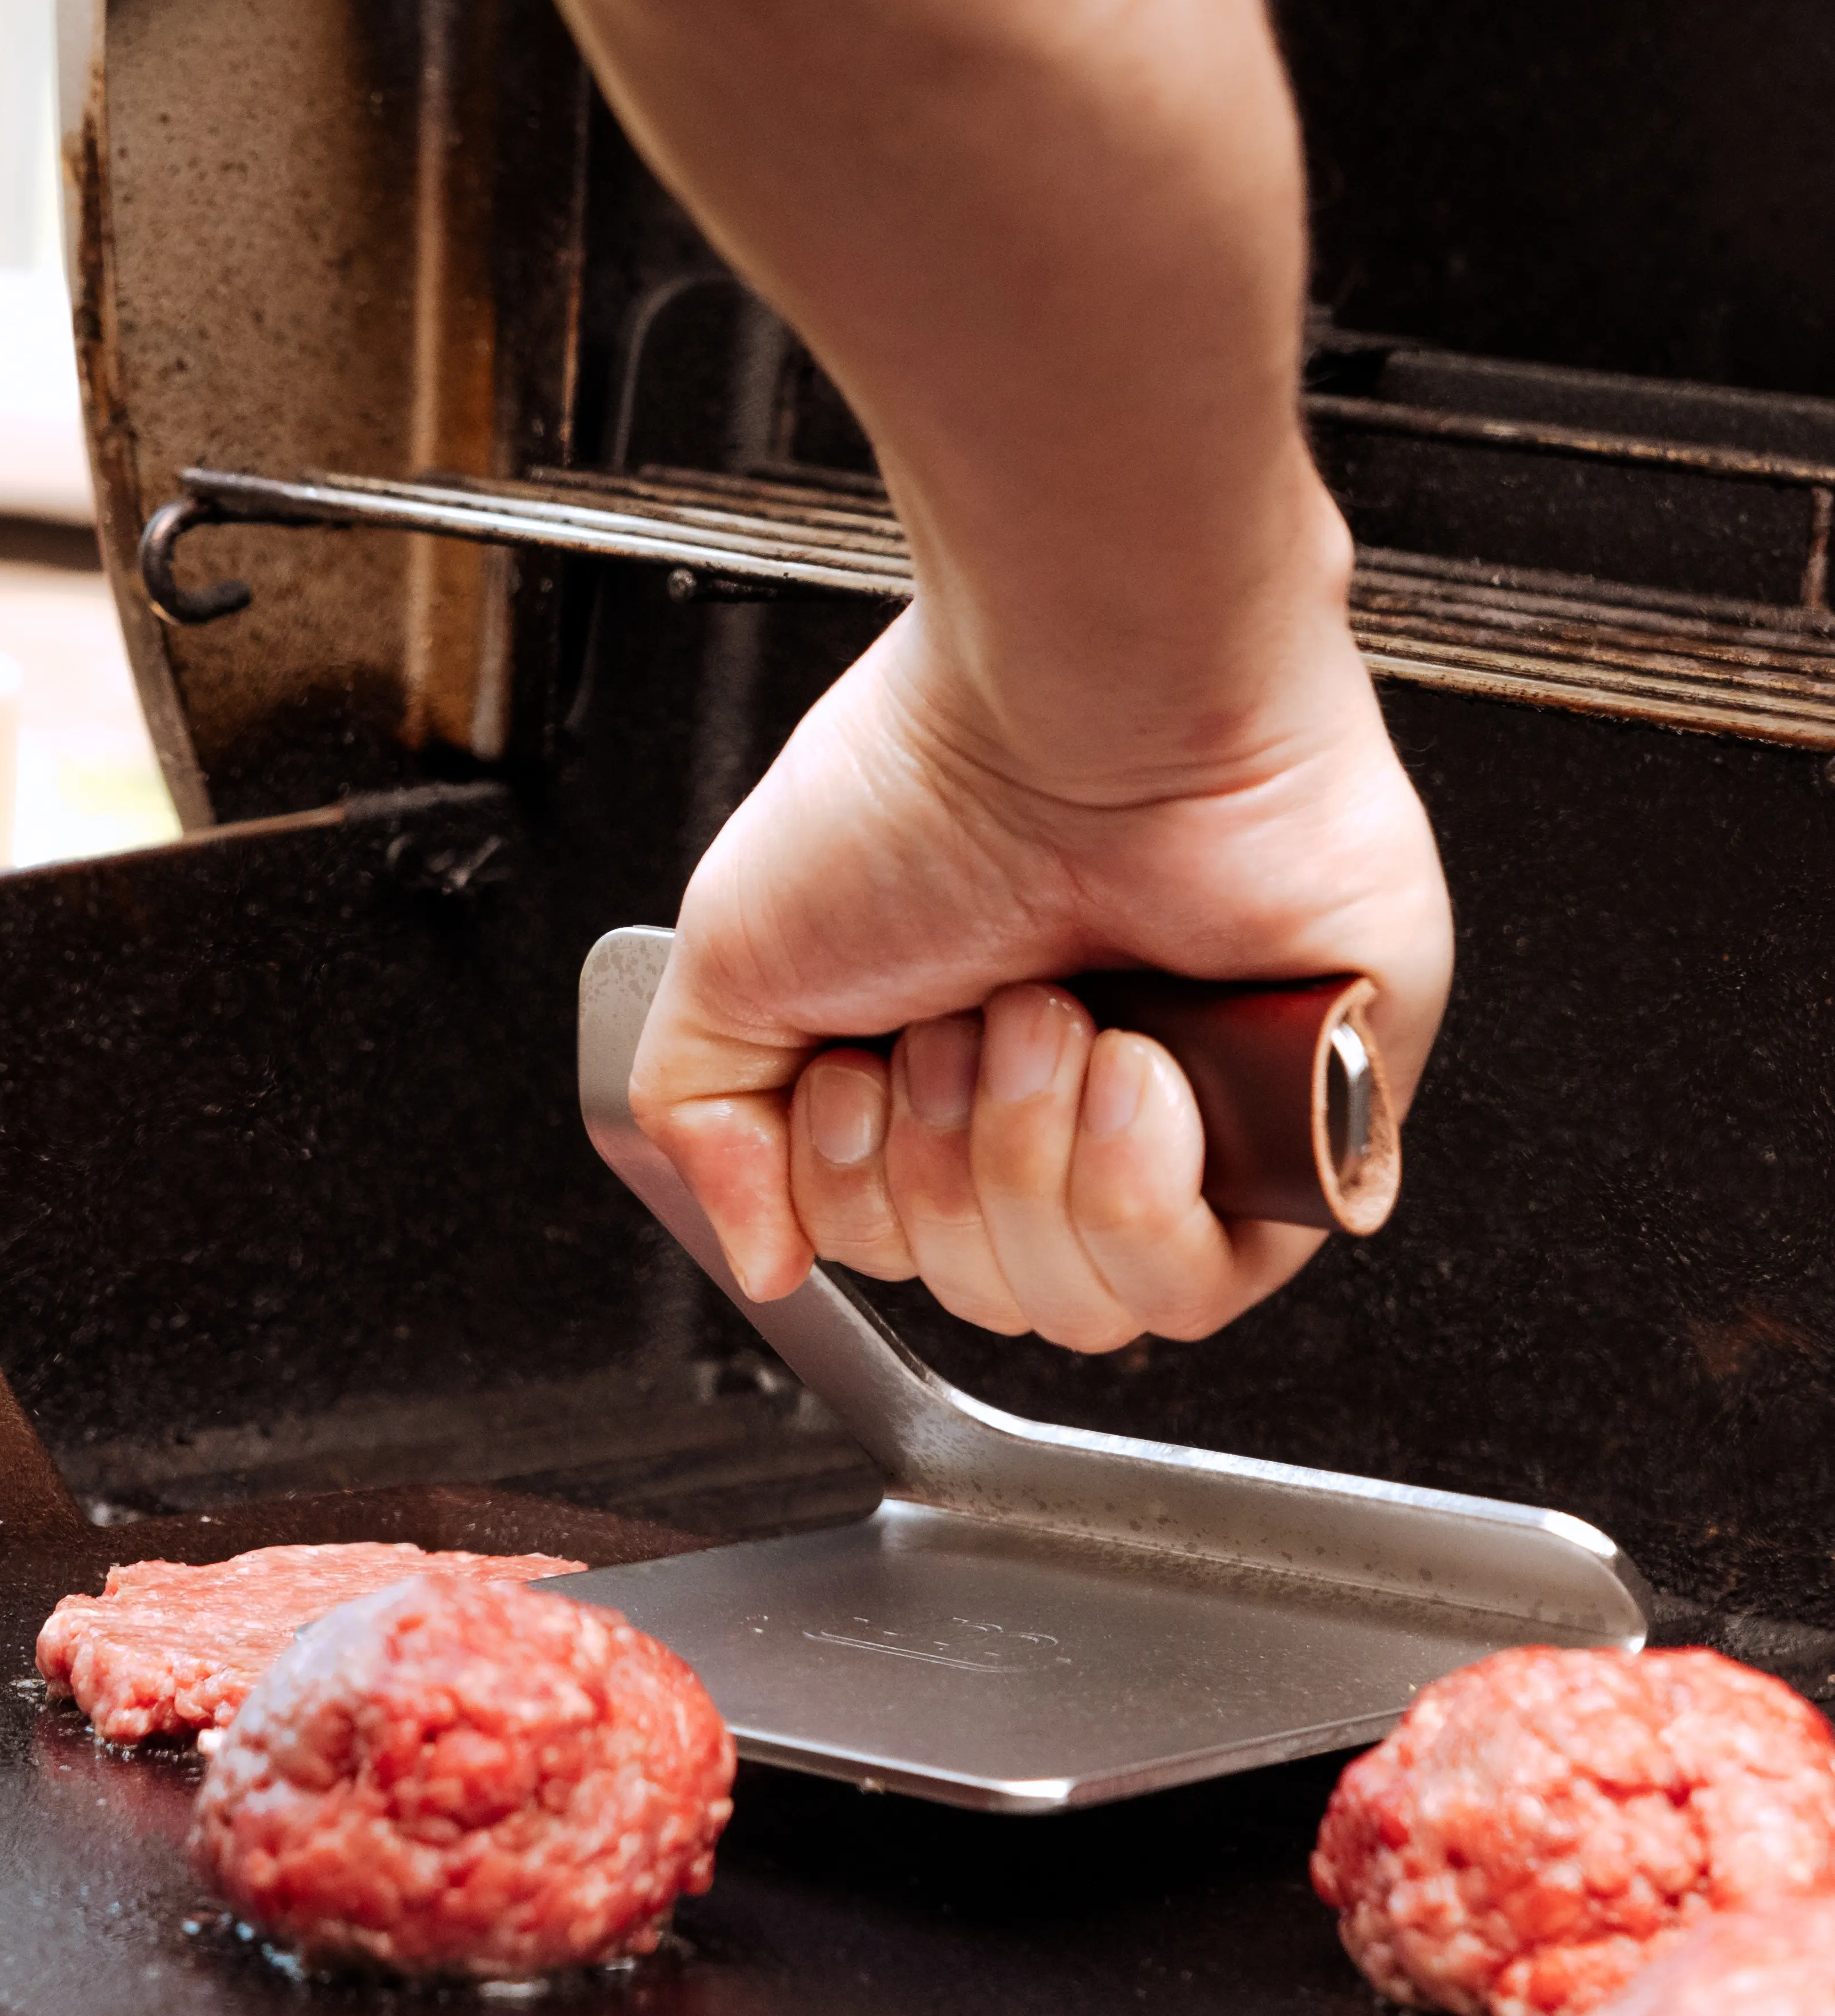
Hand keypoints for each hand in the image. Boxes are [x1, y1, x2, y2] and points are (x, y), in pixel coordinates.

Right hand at [630, 598, 1450, 1347]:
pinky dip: (1139, 1189)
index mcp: (951, 1068)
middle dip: (944, 1168)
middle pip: (989, 1296)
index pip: (897, 1252)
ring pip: (1093, 1309)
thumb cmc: (923, 781)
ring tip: (1049, 1017)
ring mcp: (1192, 1125)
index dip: (860, 1194)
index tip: (855, 1071)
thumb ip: (706, 1127)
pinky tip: (1132, 1063)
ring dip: (1034, 1165)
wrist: (1078, 706)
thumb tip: (762, 1260)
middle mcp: (1069, 1102)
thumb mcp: (730, 962)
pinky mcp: (1308, 1131)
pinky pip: (1209, 1279)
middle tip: (961, 1021)